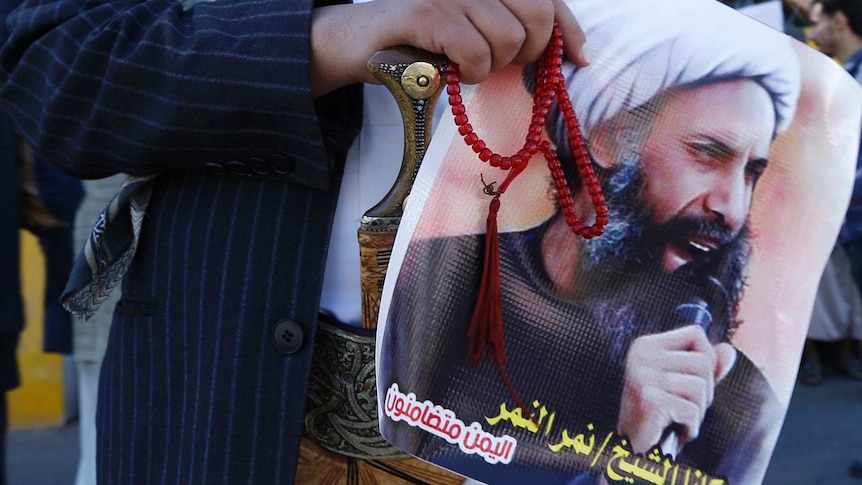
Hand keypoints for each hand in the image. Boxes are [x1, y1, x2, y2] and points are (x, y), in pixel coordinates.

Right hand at [310, 0, 587, 95]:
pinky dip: (471, 72)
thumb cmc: (423, 39)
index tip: (580, 57)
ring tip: (469, 65)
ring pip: (508, 39)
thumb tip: (576, 53)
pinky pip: (474, 53)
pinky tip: (456, 72)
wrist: (358, 41)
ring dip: (492, 66)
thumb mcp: (476, 28)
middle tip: (502, 63)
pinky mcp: (427, 14)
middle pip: (537, 16)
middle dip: (528, 52)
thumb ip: (518, 29)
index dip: (570, 29)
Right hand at [616, 325, 736, 455]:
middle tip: (682, 407)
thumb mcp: (682, 385)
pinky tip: (673, 431)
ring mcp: (642, 376)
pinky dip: (690, 427)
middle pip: (703, 361)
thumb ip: (706, 366)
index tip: (689, 382)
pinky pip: (691, 411)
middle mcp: (641, 355)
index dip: (706, 359)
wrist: (631, 448)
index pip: (696, 333)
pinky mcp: (649, 400)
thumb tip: (729, 350)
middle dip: (704, 391)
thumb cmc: (658, 416)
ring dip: (697, 411)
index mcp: (646, 345)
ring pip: (700, 387)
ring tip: (677, 419)